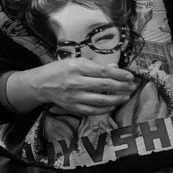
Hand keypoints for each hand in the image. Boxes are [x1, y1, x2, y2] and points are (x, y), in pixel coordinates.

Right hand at [17, 59, 136, 115]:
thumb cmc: (59, 70)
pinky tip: (113, 105)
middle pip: (105, 86)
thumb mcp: (75, 61)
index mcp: (77, 67)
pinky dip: (105, 109)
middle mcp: (75, 82)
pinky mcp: (72, 107)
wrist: (40, 84)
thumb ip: (95, 65)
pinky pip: (92, 110)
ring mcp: (74, 96)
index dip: (120, 75)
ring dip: (117, 99)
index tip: (130, 76)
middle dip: (122, 87)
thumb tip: (114, 69)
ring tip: (126, 96)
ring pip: (101, 100)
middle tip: (132, 86)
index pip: (104, 72)